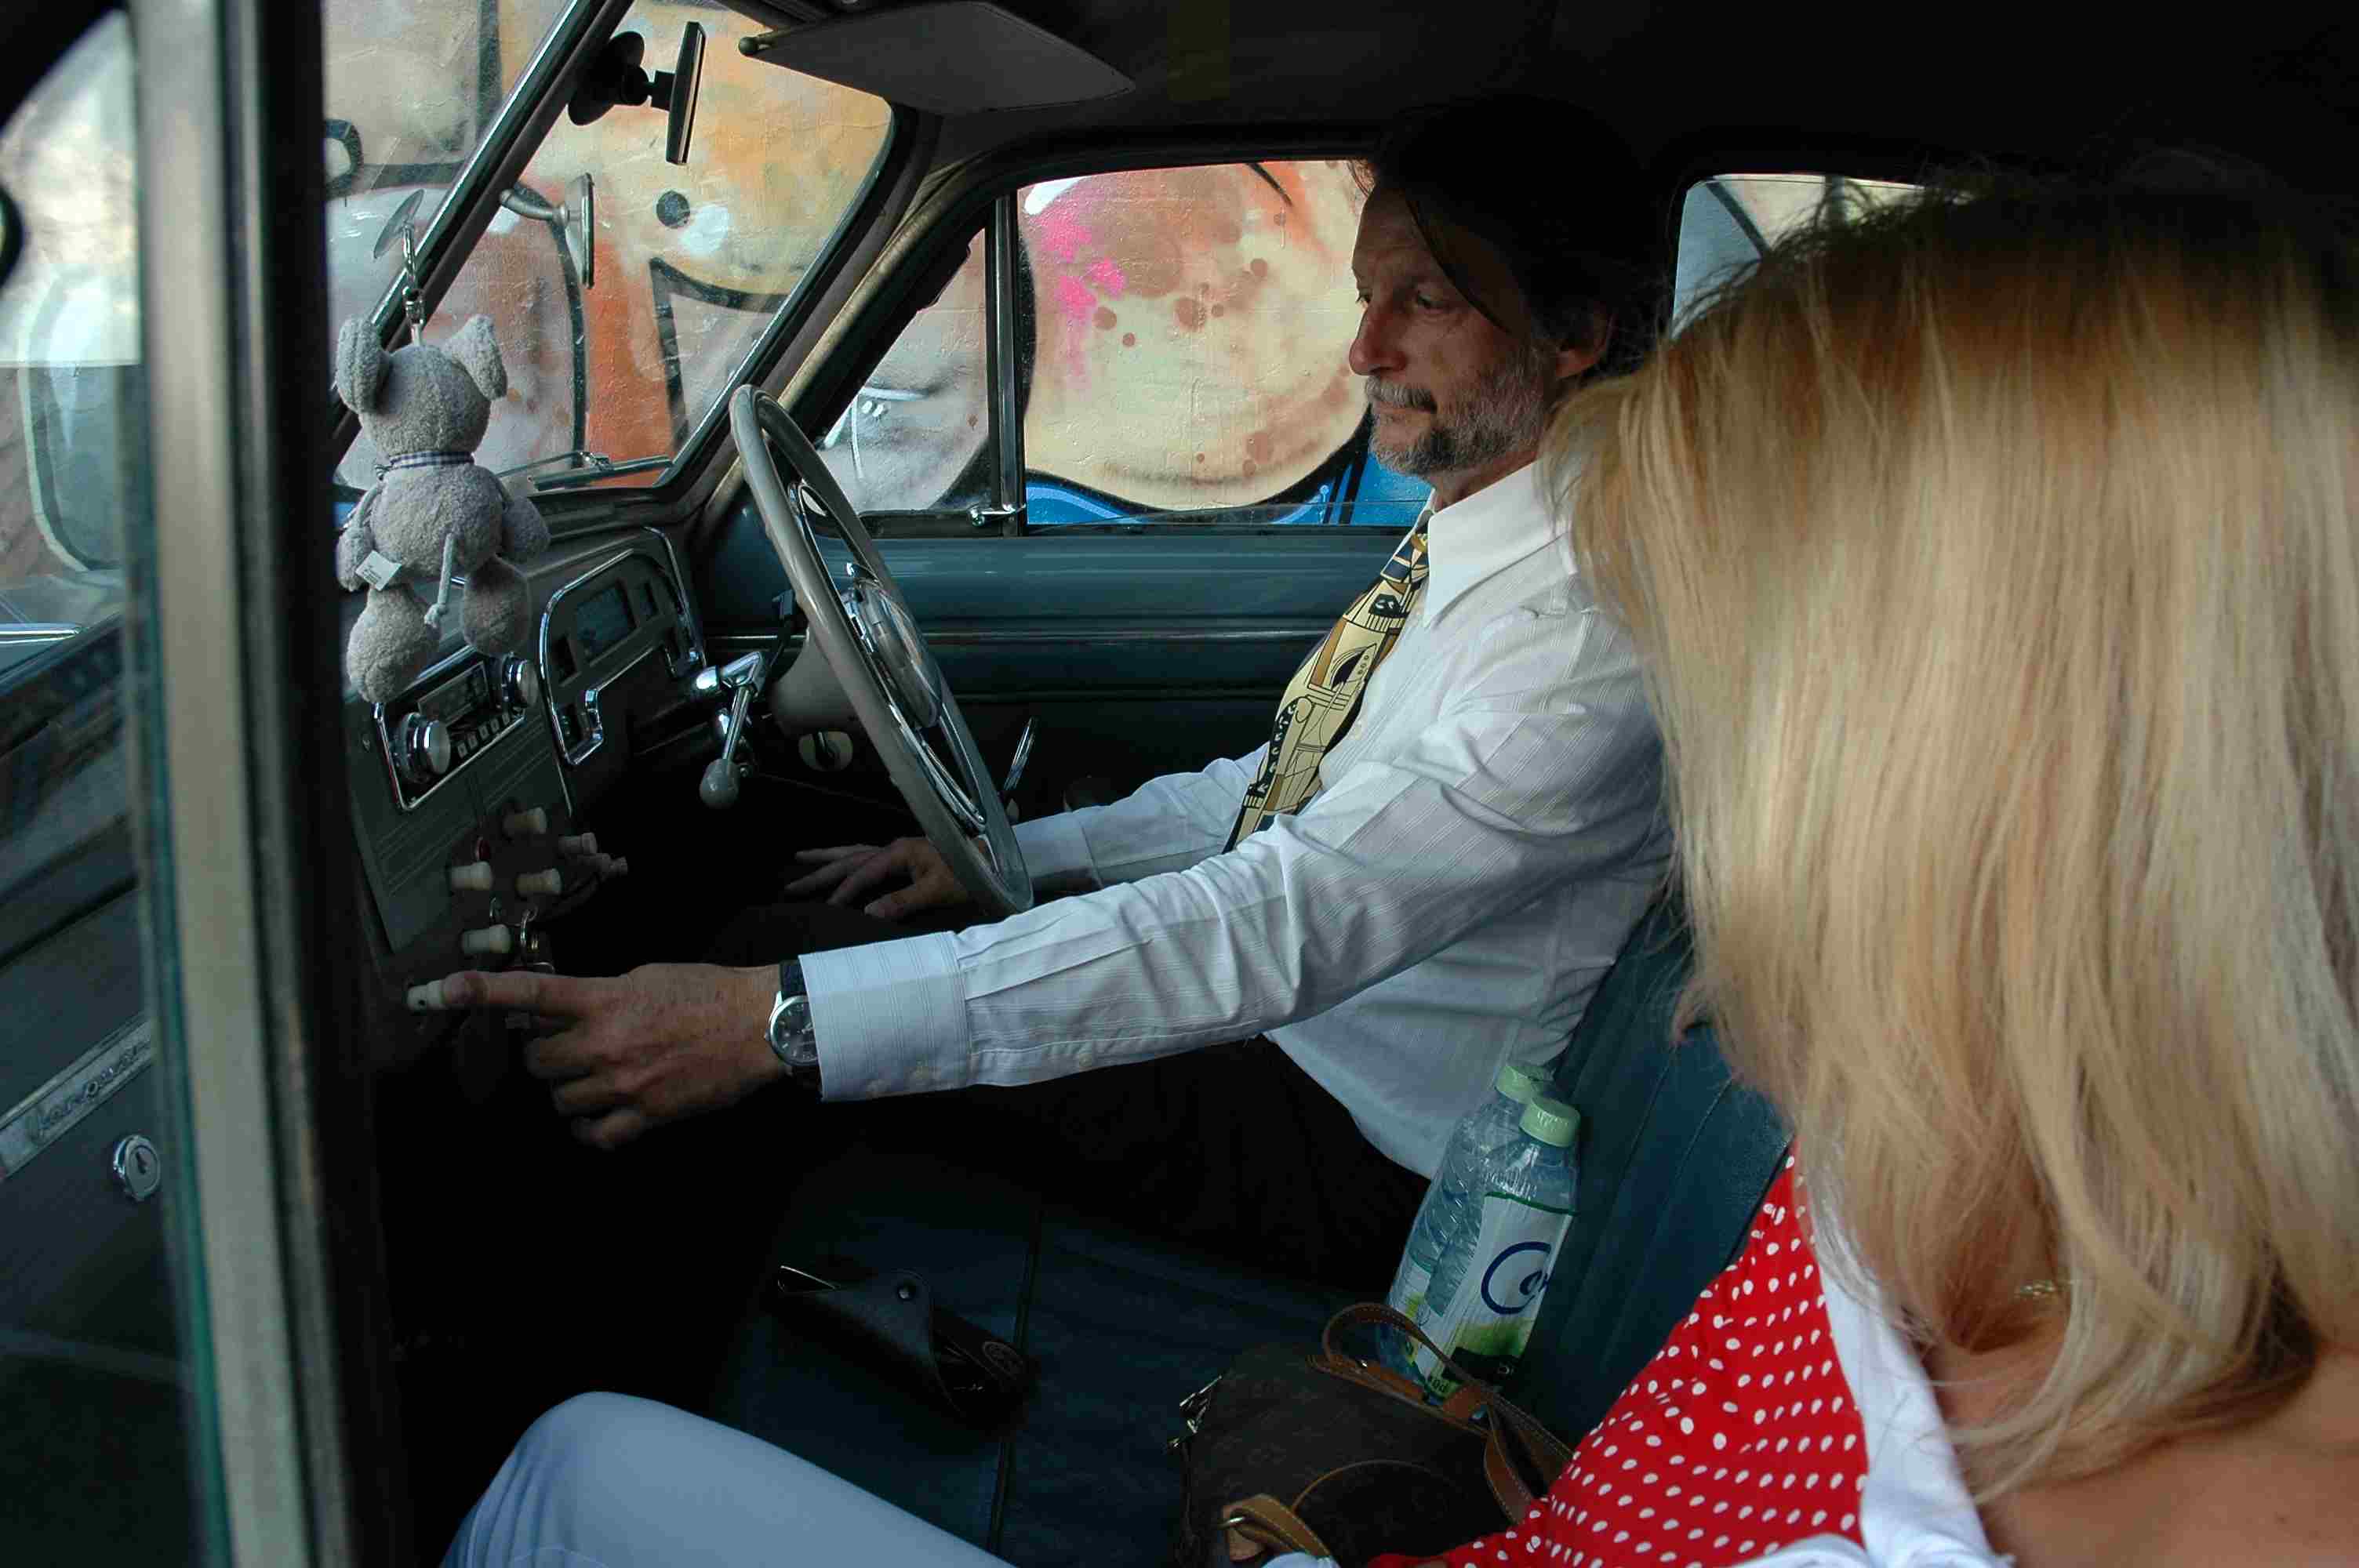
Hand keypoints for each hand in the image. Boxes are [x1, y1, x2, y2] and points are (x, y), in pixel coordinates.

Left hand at [433, 963, 785, 1148]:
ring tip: (596, 1077)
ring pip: (559, 1100)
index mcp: (604, 1000)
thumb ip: (598, 994)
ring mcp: (622, 1084)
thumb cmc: (705, 992)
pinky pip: (592, 1135)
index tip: (439, 990)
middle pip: (536, 1060)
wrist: (759, 1026)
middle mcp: (605, 1044)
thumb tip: (560, 1010)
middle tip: (571, 1046)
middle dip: (546, 1054)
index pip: (530, 993)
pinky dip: (589, 1127)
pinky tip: (601, 1113)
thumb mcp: (645, 976)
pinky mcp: (644, 1116)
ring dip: (568, 1090)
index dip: (481, 991)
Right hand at [785, 836, 972, 920]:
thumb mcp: (937, 891)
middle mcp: (894, 847)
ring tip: (798, 859)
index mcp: (899, 852)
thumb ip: (903, 902)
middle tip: (788, 886)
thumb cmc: (968, 876)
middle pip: (848, 859)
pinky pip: (864, 856)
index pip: (862, 873)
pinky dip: (846, 860)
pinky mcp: (902, 857)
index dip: (844, 891)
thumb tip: (868, 913)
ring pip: (852, 853)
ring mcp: (897, 851)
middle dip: (818, 872)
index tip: (826, 908)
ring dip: (826, 858)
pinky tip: (837, 863)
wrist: (991, 863)